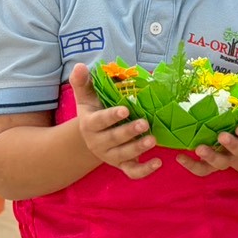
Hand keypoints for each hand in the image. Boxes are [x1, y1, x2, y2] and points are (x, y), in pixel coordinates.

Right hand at [70, 62, 160, 178]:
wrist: (92, 137)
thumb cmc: (94, 111)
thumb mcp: (86, 97)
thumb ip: (83, 82)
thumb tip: (80, 65)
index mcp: (90, 124)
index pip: (99, 121)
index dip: (111, 116)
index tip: (125, 109)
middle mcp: (99, 142)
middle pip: (113, 139)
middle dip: (129, 132)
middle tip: (144, 123)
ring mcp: (111, 155)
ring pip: (124, 155)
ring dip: (138, 148)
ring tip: (152, 139)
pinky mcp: (122, 164)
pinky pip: (132, 171)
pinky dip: (144, 170)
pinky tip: (158, 162)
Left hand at [178, 81, 237, 176]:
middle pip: (236, 150)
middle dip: (230, 143)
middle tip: (221, 136)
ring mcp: (225, 158)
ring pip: (219, 162)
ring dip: (209, 156)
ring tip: (199, 149)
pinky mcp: (212, 164)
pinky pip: (202, 169)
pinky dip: (191, 165)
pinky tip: (180, 157)